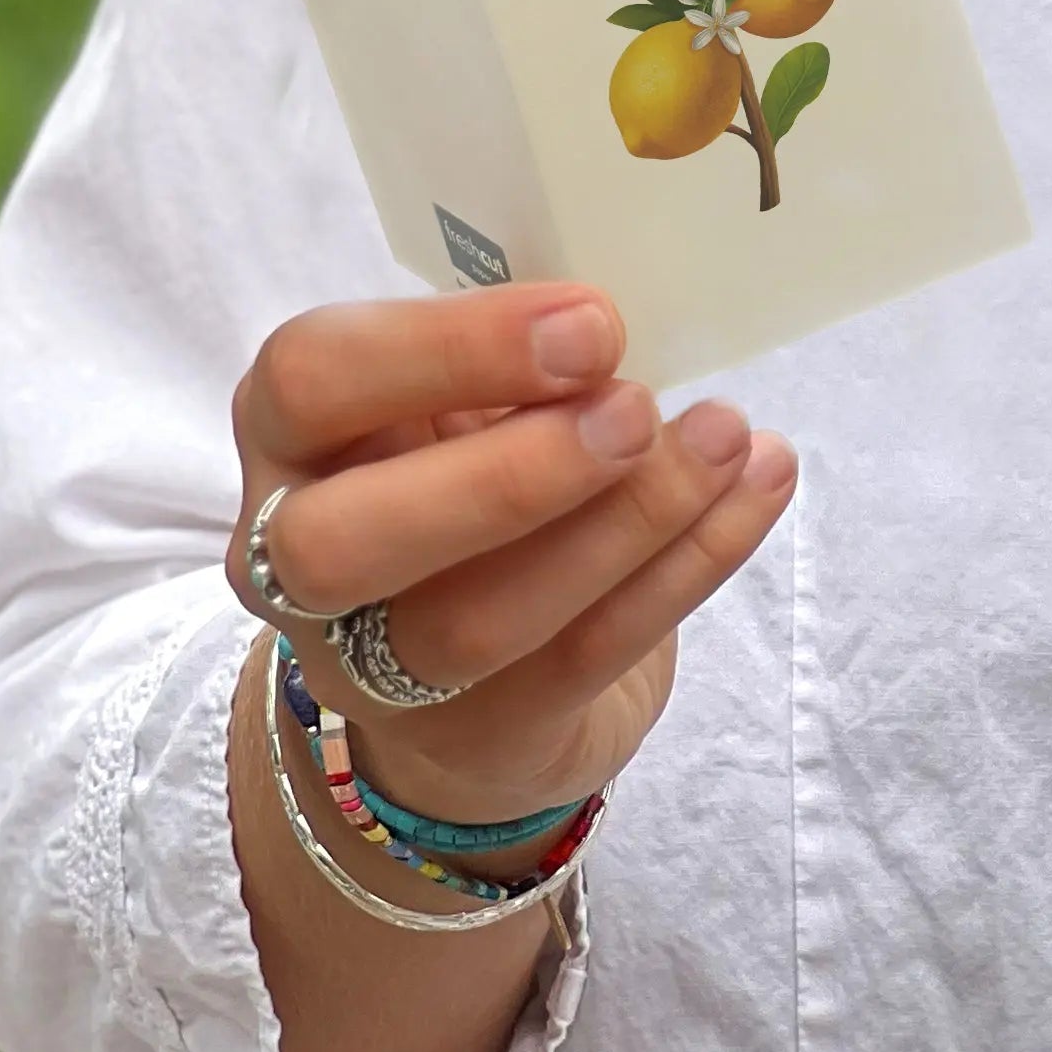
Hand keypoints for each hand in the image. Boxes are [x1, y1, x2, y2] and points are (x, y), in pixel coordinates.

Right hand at [226, 279, 795, 828]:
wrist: (469, 677)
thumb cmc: (469, 469)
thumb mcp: (461, 394)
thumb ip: (510, 357)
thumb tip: (620, 315)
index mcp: (292, 435)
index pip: (311, 380)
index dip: (445, 349)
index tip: (590, 321)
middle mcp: (298, 564)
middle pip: (345, 541)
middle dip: (506, 473)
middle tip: (638, 407)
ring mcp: (377, 672)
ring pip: (476, 621)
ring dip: (625, 521)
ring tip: (726, 437)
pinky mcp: (483, 736)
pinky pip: (586, 657)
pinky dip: (689, 566)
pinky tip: (759, 486)